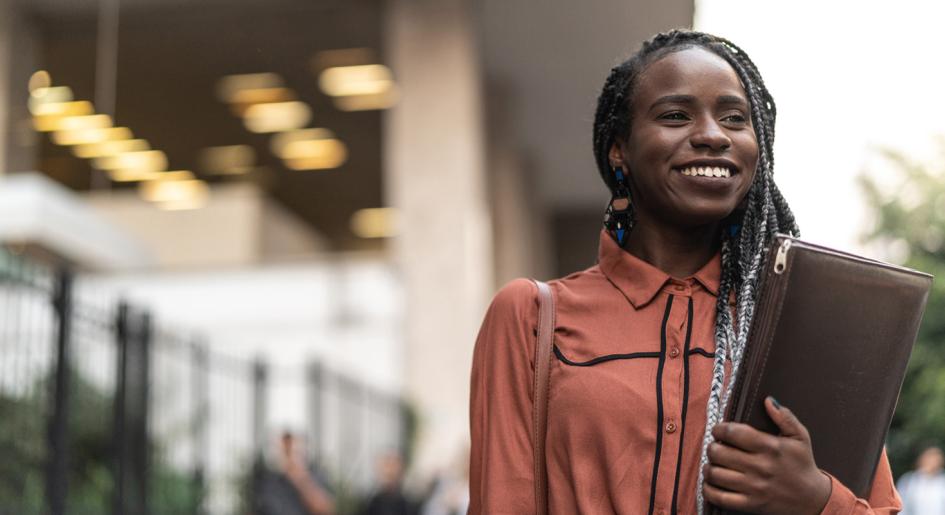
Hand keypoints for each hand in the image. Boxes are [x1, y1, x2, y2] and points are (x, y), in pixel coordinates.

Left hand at [703, 396, 831, 514]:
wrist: (813, 500)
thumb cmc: (803, 465)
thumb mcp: (800, 438)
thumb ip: (785, 417)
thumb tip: (768, 400)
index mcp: (770, 447)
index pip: (733, 433)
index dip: (719, 429)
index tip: (718, 431)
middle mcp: (760, 467)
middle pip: (719, 453)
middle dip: (712, 447)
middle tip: (715, 447)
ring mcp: (754, 487)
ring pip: (716, 474)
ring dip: (708, 467)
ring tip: (713, 464)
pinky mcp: (750, 504)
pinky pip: (720, 497)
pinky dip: (709, 489)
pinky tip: (711, 483)